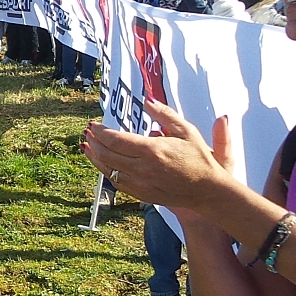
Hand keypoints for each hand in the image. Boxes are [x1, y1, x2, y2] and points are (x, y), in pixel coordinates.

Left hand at [81, 99, 230, 211]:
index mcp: (152, 150)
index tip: (94, 125)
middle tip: (88, 133)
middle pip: (108, 155)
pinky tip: (103, 165)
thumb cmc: (199, 158)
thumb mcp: (186, 130)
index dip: (100, 132)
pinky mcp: (142, 195)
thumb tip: (147, 100)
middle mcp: (143, 168)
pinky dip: (106, 173)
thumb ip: (165, 114)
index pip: (116, 140)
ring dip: (95, 158)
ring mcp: (141, 184)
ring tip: (87, 147)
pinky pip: (117, 183)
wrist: (208, 190)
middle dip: (94, 143)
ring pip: (109, 171)